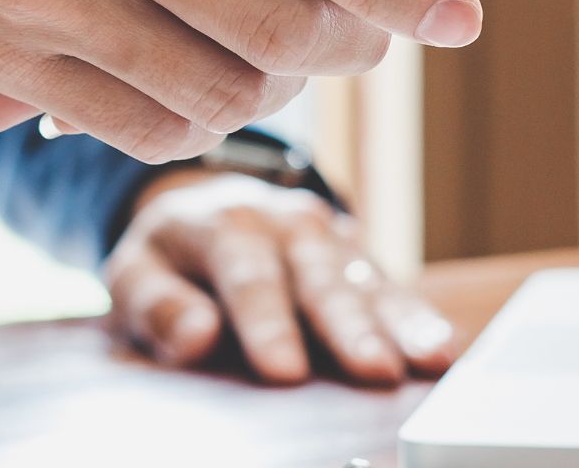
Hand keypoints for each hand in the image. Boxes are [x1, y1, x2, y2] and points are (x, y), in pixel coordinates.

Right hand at [0, 0, 481, 161]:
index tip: (447, 8)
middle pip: (265, 16)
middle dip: (350, 48)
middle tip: (392, 53)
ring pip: (206, 77)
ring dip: (278, 91)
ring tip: (314, 74)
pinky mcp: (6, 46)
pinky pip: (126, 115)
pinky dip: (191, 122)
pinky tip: (219, 100)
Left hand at [106, 171, 457, 384]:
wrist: (207, 207)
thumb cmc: (171, 256)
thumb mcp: (136, 271)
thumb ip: (155, 303)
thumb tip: (194, 337)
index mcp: (223, 223)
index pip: (247, 274)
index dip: (266, 323)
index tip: (285, 370)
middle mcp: (285, 223)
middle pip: (319, 275)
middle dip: (348, 325)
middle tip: (373, 370)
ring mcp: (328, 237)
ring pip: (365, 279)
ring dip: (398, 322)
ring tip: (429, 360)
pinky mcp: (358, 258)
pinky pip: (392, 288)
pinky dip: (419, 318)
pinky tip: (442, 350)